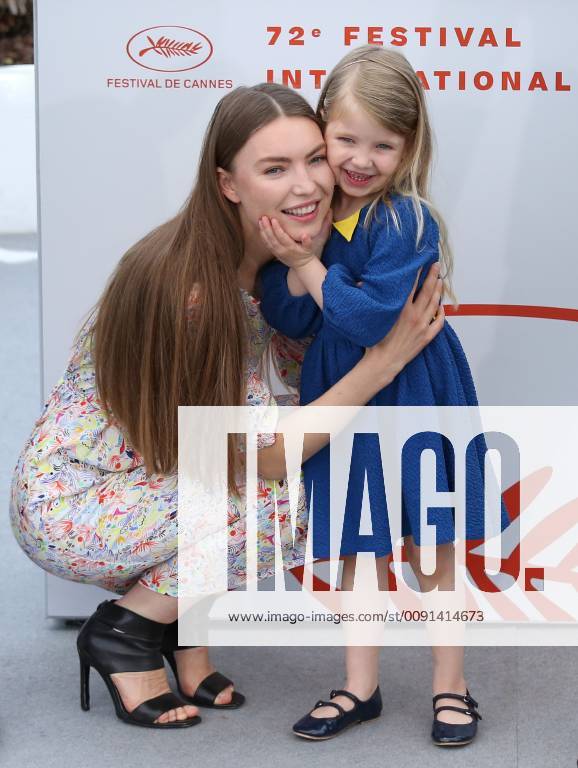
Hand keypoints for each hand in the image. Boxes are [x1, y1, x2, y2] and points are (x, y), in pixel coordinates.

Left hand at [258, 210, 331, 269]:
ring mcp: (277, 252)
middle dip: (267, 228)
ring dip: (263, 231)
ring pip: (268, 241)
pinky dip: (263, 236)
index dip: (277, 228)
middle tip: (263, 218)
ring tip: (260, 221)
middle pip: (272, 238)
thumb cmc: (305, 254)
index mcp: (290, 247)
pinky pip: (267, 244)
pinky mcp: (274, 252)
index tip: (273, 219)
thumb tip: (305, 235)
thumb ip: (308, 242)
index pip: (282, 237)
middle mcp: (282, 250)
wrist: (301, 265)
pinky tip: (260, 228)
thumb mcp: (309, 249)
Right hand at [364, 263, 443, 381]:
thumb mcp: (371, 316)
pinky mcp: (426, 337)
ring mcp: (422, 326)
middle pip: (427, 291)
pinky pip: (439, 322)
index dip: (417, 272)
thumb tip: (362, 282)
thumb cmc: (374, 341)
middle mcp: (414, 316)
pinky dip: (442, 313)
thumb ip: (370, 298)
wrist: (383, 362)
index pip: (412, 285)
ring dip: (439, 291)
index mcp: (401, 309)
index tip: (420, 262)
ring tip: (440, 280)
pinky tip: (441, 306)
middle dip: (432, 276)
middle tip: (436, 265)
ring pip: (435, 304)